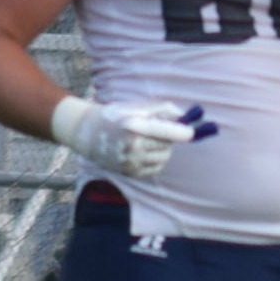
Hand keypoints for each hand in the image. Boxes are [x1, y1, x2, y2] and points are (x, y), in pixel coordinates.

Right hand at [50, 95, 211, 178]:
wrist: (86, 132)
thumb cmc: (115, 116)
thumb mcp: (135, 108)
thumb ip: (161, 109)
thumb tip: (183, 115)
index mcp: (134, 127)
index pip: (168, 132)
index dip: (184, 132)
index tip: (192, 132)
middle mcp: (132, 147)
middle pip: (168, 144)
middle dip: (167, 137)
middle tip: (154, 130)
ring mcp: (131, 162)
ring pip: (164, 157)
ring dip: (162, 148)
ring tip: (146, 140)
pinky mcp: (130, 172)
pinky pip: (156, 168)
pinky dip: (156, 159)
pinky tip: (143, 151)